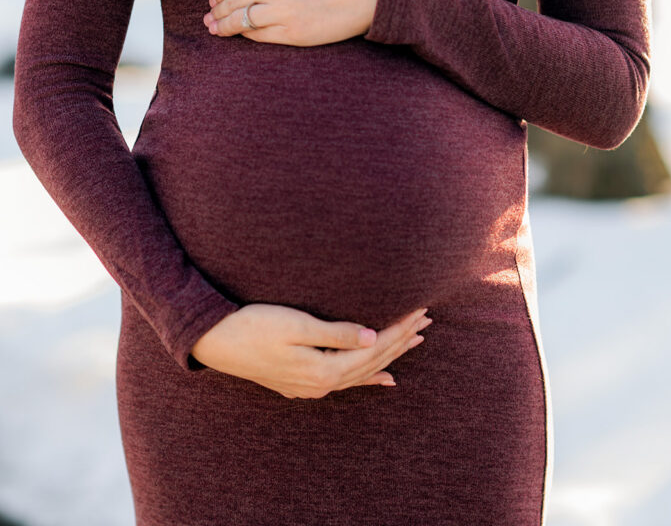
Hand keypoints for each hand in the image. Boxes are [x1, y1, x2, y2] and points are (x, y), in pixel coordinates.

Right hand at [189, 304, 432, 398]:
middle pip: (373, 362)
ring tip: (415, 342)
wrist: (215, 341)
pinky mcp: (301, 382)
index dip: (399, 330)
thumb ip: (337, 333)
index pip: (374, 349)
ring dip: (390, 357)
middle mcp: (321, 384)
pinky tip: (383, 380)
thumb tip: (375, 338)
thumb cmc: (253, 325)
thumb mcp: (296, 325)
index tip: (421, 311)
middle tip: (427, 321)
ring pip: (362, 372)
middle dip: (401, 341)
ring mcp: (311, 387)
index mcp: (323, 370)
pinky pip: (347, 381)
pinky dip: (368, 377)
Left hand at [202, 0, 380, 45]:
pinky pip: (259, 36)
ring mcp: (282, 10)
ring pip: (240, 21)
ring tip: (215, 30)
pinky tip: (242, 36)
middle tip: (209, 18)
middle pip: (231, 1)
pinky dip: (246, 36)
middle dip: (216, 11)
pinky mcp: (294, 32)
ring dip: (223, 27)